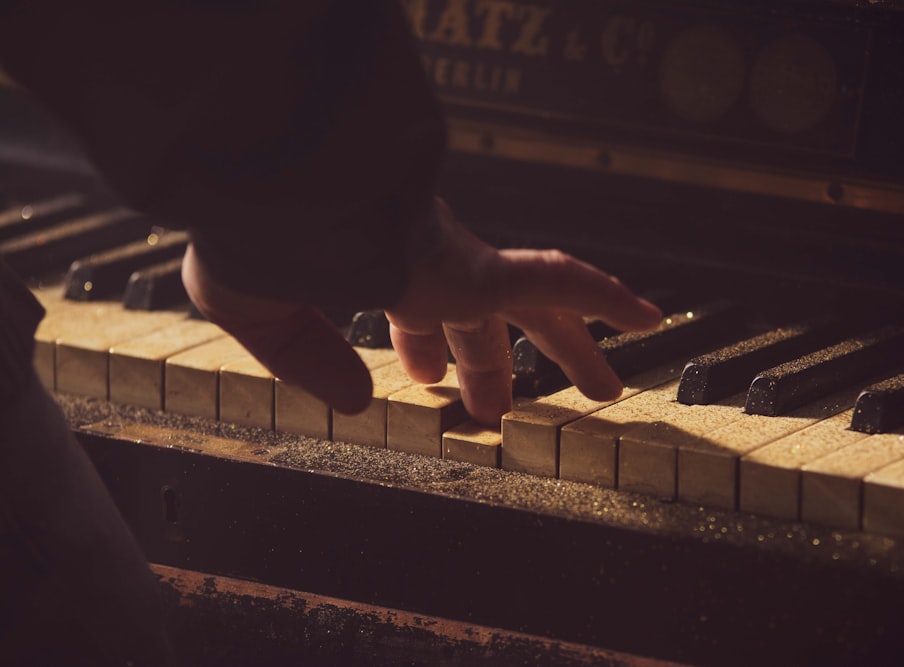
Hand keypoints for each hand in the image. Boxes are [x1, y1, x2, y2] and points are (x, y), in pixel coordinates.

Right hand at [181, 200, 662, 425]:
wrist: (258, 176)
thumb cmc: (247, 227)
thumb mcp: (258, 309)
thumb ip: (307, 357)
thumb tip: (357, 402)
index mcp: (377, 266)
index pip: (416, 312)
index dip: (426, 347)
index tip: (426, 377)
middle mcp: (425, 261)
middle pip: (480, 319)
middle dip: (491, 363)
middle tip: (502, 406)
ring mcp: (455, 260)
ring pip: (537, 307)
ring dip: (574, 347)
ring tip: (607, 389)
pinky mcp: (472, 263)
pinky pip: (554, 279)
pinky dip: (602, 297)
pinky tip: (648, 320)